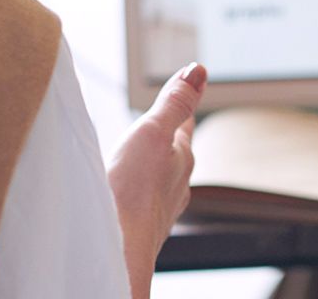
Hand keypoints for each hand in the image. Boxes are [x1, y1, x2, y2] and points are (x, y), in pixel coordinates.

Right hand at [107, 63, 205, 295]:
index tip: (192, 83)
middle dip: (170, 135)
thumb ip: (174, 103)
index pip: (185, 122)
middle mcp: (178, 183)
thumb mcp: (153, 132)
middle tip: (167, 120)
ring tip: (148, 157)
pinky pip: (146, 200)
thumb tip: (198, 71)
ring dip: (155, 165)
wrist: (118, 247)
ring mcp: (162, 207)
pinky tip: (132, 195)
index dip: (185, 101)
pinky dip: (140, 189)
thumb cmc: (134, 190)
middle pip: (177, 151)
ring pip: (164, 179)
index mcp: (182, 156)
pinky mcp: (144, 226)